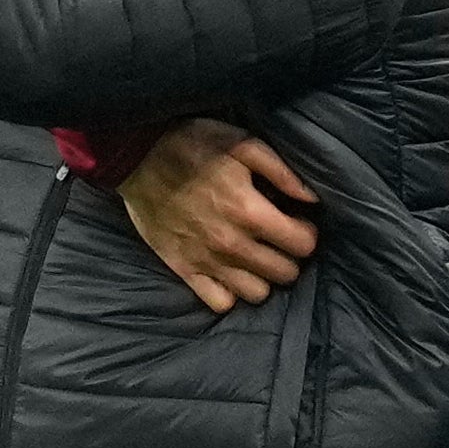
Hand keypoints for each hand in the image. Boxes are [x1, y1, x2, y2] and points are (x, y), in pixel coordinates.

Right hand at [119, 119, 315, 311]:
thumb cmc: (193, 144)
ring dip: (263, 276)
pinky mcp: (183, 270)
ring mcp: (206, 261)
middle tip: (278, 239)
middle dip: (290, 256)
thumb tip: (312, 200)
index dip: (307, 233)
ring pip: (257, 293)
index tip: (297, 221)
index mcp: (249, 211)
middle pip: (286, 273)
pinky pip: (220, 303)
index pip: (304, 244)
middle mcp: (231, 244)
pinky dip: (230, 292)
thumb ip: (283, 173)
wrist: (136, 155)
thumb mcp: (244, 144)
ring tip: (256, 256)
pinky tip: (230, 271)